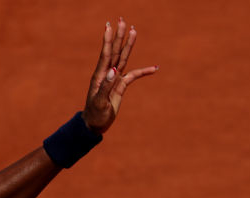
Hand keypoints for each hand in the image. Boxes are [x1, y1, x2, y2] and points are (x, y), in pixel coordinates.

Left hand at [83, 18, 157, 134]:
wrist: (95, 124)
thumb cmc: (95, 114)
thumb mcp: (100, 102)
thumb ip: (106, 87)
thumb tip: (114, 70)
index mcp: (100, 76)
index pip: (106, 54)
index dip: (108, 40)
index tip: (109, 26)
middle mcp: (107, 74)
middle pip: (115, 52)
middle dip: (119, 36)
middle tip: (122, 21)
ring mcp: (114, 79)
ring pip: (123, 58)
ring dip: (128, 45)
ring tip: (133, 31)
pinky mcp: (120, 86)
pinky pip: (134, 76)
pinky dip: (143, 72)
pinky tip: (154, 68)